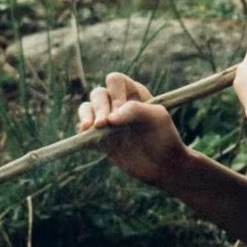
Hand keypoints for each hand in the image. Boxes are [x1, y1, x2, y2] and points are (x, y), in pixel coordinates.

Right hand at [76, 72, 187, 186]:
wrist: (163, 165)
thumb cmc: (165, 137)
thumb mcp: (157, 118)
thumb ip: (135, 110)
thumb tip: (109, 119)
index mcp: (133, 92)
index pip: (115, 80)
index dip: (115, 94)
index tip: (121, 112)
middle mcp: (118, 103)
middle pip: (98, 94)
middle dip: (99, 108)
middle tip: (103, 125)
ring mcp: (108, 121)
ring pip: (87, 108)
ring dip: (86, 116)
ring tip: (89, 129)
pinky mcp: (100, 138)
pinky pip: (83, 130)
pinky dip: (82, 132)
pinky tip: (85, 137)